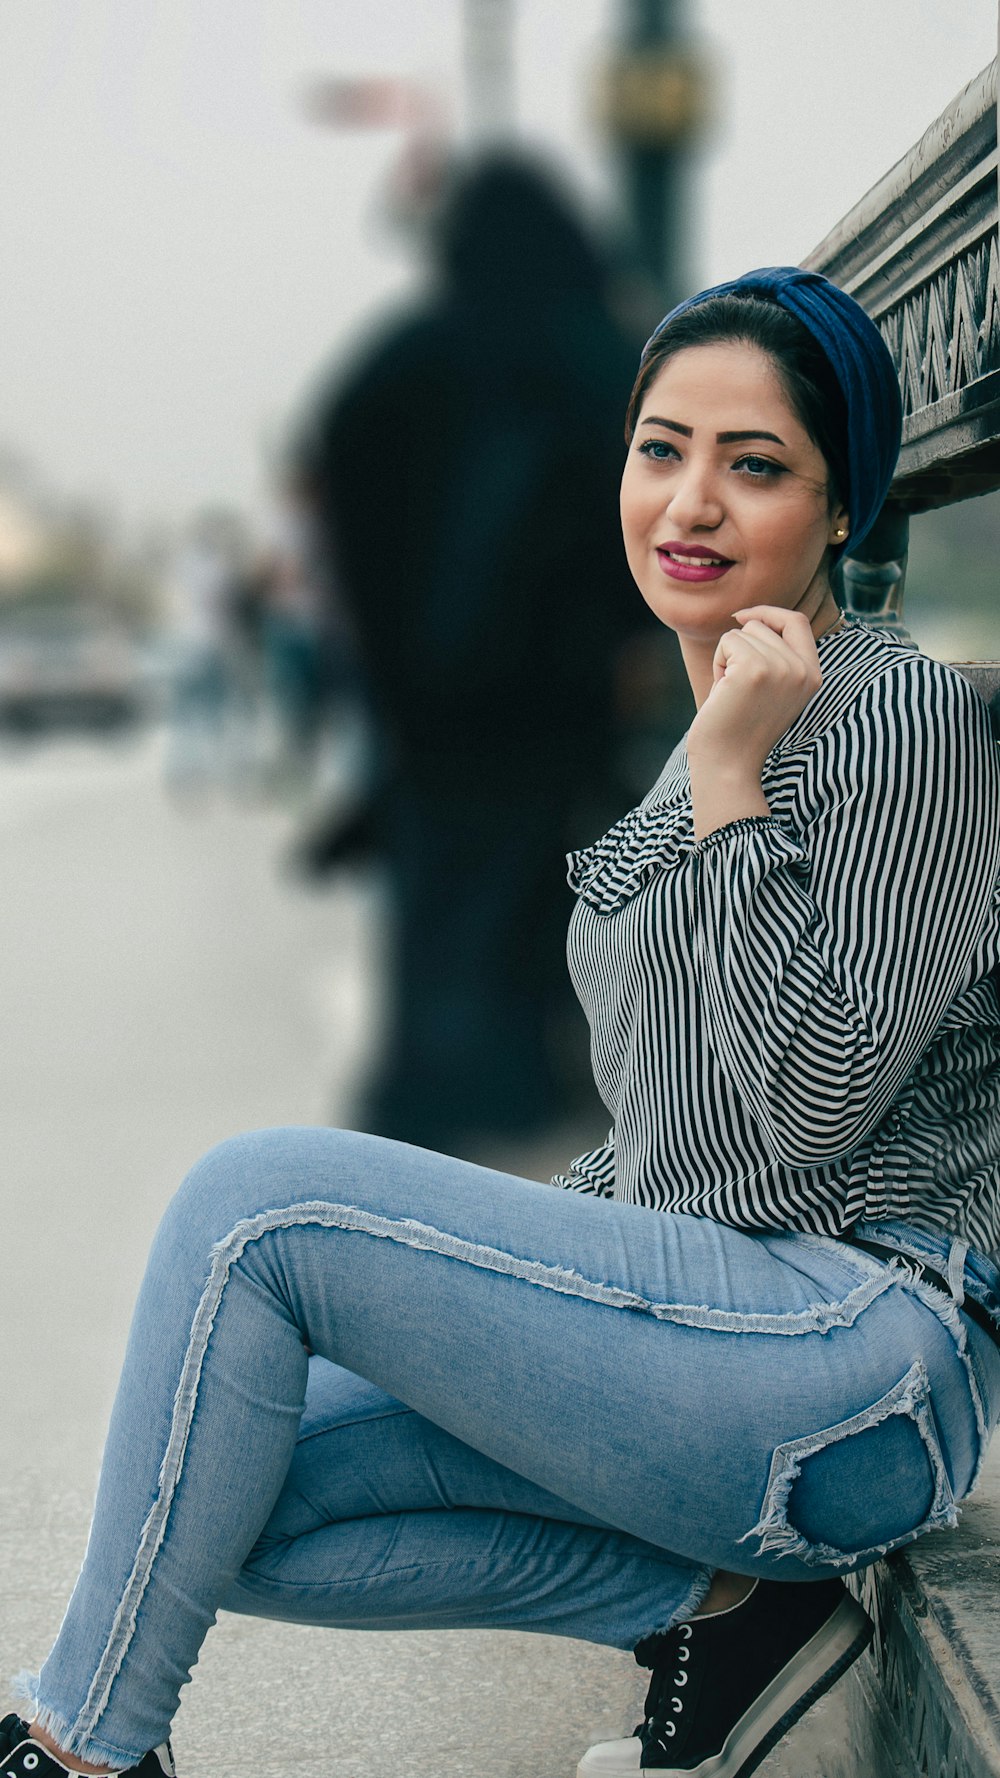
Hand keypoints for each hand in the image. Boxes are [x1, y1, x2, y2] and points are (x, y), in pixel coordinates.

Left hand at [686, 605, 823, 772]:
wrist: (728, 765)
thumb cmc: (739, 728)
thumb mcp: (771, 688)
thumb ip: (775, 656)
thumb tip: (752, 616)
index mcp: (813, 675)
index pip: (797, 621)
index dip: (769, 612)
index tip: (743, 618)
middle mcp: (802, 670)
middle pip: (762, 626)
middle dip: (740, 649)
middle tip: (737, 689)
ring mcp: (781, 668)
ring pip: (743, 633)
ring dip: (727, 659)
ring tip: (731, 693)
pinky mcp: (755, 669)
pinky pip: (727, 642)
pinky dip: (717, 663)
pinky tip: (722, 692)